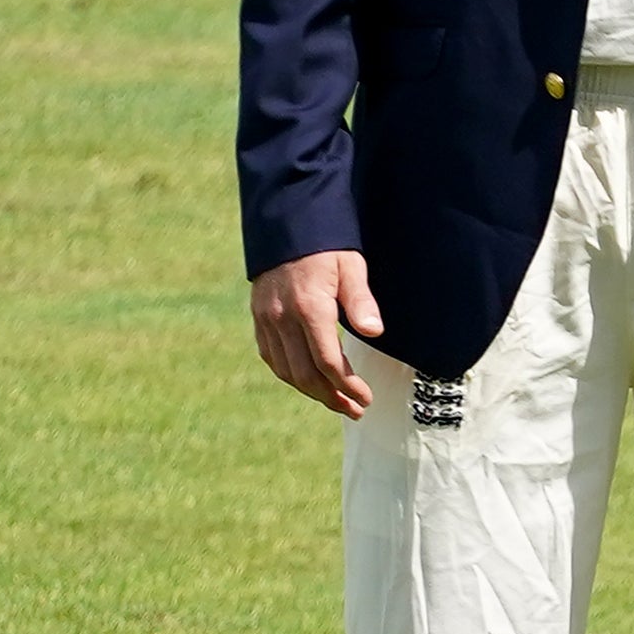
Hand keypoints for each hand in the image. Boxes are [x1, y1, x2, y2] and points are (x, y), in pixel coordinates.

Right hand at [251, 250, 383, 418]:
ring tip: (337, 402)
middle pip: (305, 374)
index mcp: (310, 307)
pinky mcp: (258, 317)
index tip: (365, 398)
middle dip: (332, 398)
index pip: (328, 362)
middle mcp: (283, 318)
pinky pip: (271, 357)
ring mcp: (266, 319)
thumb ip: (361, 300)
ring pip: (286, 371)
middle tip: (355, 409)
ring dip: (311, 392)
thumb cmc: (326, 245)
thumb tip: (374, 332)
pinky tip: (308, 381)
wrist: (286, 224)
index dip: (347, 386)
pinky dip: (290, 374)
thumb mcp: (351, 265)